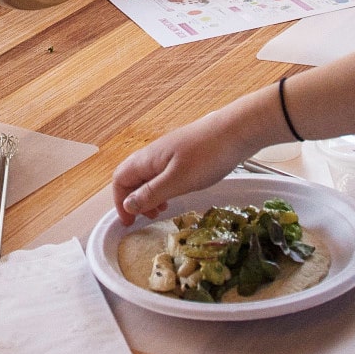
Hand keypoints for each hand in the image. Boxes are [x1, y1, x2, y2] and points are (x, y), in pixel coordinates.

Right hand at [112, 113, 249, 224]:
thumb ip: (151, 193)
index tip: (129, 222)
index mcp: (147, 159)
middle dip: (133, 200)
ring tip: (160, 210)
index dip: (120, 202)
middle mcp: (153, 154)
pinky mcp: (182, 154)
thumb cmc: (207, 155)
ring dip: (148, 195)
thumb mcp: (177, 180)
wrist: (235, 131)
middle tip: (146, 218)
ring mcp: (168, 153)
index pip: (119, 180)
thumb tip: (127, 205)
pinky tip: (176, 194)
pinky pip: (162, 173)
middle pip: (131, 177)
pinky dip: (162, 188)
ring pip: (147, 176)